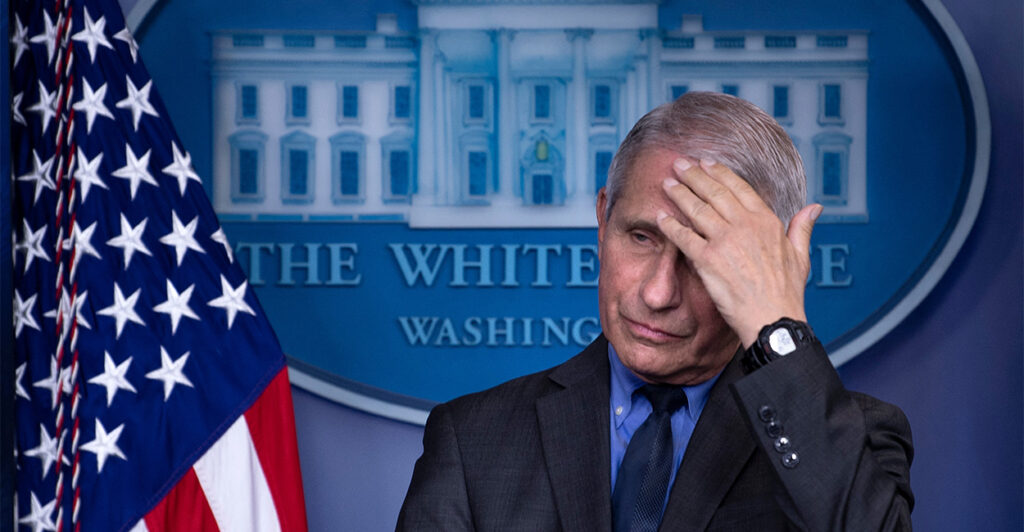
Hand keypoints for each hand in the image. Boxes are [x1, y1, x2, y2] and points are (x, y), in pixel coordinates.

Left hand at [656, 158, 822, 347]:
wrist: (772, 319)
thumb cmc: (786, 292)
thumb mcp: (800, 255)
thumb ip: (802, 227)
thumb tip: (814, 207)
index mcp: (766, 221)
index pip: (738, 187)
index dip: (719, 173)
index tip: (705, 163)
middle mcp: (745, 225)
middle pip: (714, 192)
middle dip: (693, 175)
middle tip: (678, 164)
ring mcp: (725, 241)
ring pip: (697, 209)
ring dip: (679, 193)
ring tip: (667, 183)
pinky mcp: (708, 259)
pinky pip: (684, 237)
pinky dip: (670, 225)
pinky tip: (660, 217)